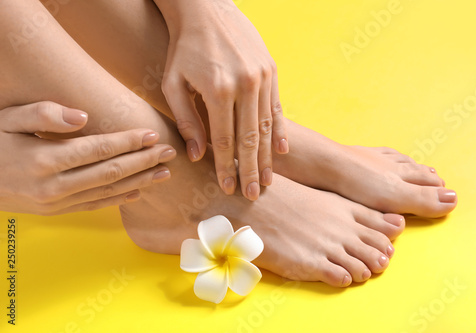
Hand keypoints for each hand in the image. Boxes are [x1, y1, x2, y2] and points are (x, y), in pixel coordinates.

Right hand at [0, 102, 175, 214]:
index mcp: (45, 159)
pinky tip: (139, 192)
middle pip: (111, 172)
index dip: (129, 142)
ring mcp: (56, 202)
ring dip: (140, 182)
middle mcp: (54, 185)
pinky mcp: (56, 211)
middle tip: (170, 152)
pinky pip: (94, 206)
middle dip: (144, 161)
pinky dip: (119, 200)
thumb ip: (44, 115)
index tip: (153, 134)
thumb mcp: (8, 120)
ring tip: (165, 173)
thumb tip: (83, 117)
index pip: (99, 149)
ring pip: (108, 192)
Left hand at [156, 0, 288, 200]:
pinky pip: (278, 107)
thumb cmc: (183, 48)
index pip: (224, 141)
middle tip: (255, 194)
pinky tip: (283, 152)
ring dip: (268, 157)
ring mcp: (262, 77)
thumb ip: (187, 121)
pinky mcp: (271, 70)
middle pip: (250, 139)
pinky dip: (281, 131)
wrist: (205, 9)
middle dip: (251, 170)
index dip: (226, 168)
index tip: (229, 187)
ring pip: (267, 126)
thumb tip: (198, 156)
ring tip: (269, 180)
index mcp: (218, 90)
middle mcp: (245, 85)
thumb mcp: (173, 84)